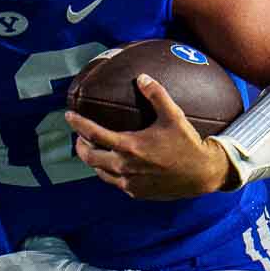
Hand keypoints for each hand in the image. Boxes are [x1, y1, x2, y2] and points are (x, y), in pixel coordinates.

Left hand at [66, 75, 234, 198]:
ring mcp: (129, 182)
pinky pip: (114, 182)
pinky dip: (108, 171)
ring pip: (99, 171)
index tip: (68, 116)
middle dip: (80, 145)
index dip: (78, 124)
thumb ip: (156, 95)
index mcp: (130, 147)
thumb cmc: (187, 144)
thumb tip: (142, 77)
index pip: (94, 134)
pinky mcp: (135, 192)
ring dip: (93, 160)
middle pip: (89, 157)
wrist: (201, 174)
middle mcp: (125, 167)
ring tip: (94, 149)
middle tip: (80, 136)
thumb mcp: (174, 116)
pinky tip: (113, 164)